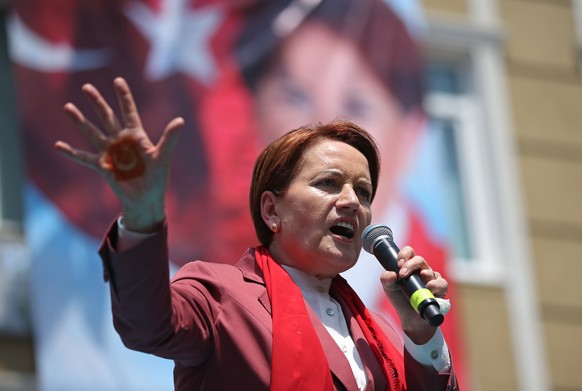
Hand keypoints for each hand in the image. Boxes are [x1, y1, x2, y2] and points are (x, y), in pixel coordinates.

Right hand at [54, 77, 183, 232]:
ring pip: (93, 132)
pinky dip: (72, 152)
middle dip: (97, 103)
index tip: (118, 80)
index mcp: (137, 136)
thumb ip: (169, 138)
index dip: (124, 97)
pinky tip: (58, 145)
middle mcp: (121, 141)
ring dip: (80, 121)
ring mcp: (110, 153)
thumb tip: (180, 120)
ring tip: (68, 107)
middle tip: (86, 87)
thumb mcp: (163, 156)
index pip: (129, 112)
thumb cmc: (157, 178)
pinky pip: (85, 158)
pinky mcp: (102, 166)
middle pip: (107, 117)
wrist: (146, 199)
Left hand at [379, 246, 448, 343]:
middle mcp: (421, 270)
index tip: (398, 263)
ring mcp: (431, 278)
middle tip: (403, 274)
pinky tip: (429, 288)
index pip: (409, 252)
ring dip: (424, 274)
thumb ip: (386, 280)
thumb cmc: (401, 299)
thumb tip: (391, 274)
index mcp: (409, 266)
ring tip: (420, 280)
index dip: (404, 254)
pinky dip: (435, 285)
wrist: (411, 319)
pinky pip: (441, 283)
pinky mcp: (440, 289)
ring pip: (430, 271)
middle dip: (411, 264)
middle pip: (419, 259)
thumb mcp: (390, 289)